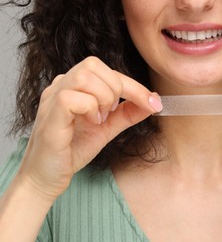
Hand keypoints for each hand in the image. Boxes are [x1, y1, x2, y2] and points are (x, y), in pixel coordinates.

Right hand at [17, 56, 162, 201]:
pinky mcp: (50, 115)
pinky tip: (90, 124)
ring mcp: (52, 98)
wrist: (48, 177)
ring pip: (84, 77)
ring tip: (100, 119)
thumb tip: (153, 102)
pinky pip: (71, 98)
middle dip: (116, 88)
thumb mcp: (107, 128)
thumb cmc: (73, 149)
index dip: (133, 85)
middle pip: (93, 64)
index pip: (107, 71)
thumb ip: (127, 114)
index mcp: (74, 86)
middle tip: (112, 112)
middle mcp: (61, 86)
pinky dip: (89, 110)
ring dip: (102, 98)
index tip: (153, 103)